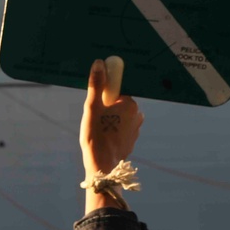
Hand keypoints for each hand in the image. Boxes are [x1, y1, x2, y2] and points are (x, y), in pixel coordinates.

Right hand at [80, 59, 142, 210]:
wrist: (102, 166)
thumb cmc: (96, 135)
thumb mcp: (92, 107)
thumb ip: (96, 85)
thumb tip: (99, 63)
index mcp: (130, 103)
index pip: (117, 92)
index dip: (104, 96)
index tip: (95, 104)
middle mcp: (137, 114)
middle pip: (118, 104)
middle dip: (106, 108)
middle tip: (93, 118)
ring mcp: (136, 128)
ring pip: (120, 117)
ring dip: (110, 119)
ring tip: (97, 129)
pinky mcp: (131, 140)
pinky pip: (121, 129)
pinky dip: (113, 130)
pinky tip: (103, 137)